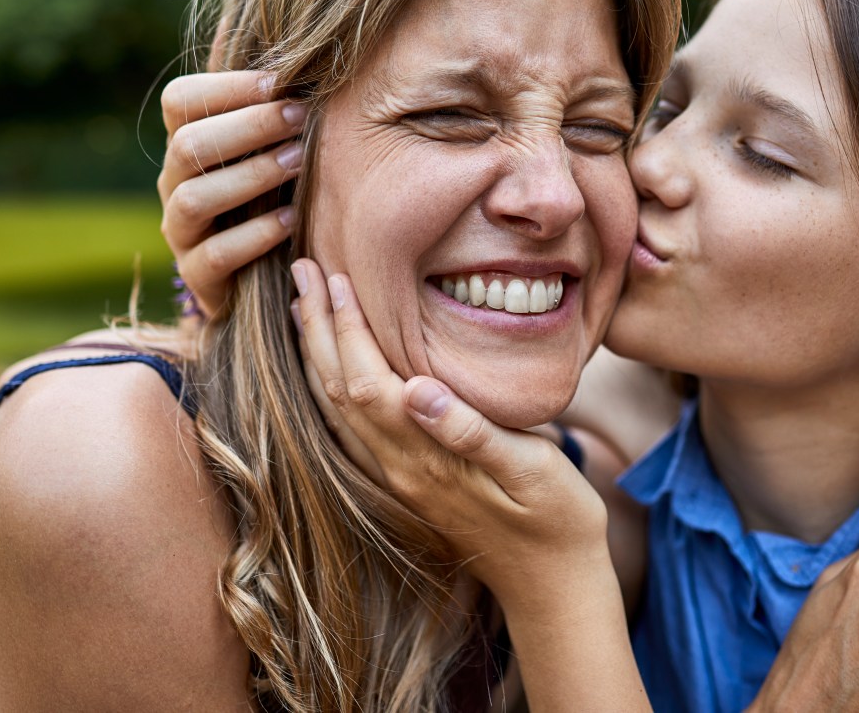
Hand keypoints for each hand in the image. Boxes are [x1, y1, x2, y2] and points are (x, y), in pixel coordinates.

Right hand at [158, 70, 307, 317]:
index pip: (180, 100)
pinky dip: (255, 235)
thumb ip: (270, 103)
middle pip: (188, 144)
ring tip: (300, 162)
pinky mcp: (197, 277)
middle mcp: (173, 184)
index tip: (281, 81)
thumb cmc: (272, 198)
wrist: (262, 279)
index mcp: (186, 144)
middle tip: (300, 116)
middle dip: (248, 126)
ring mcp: (180, 232)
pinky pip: (215, 254)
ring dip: (252, 175)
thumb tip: (278, 31)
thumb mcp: (270, 149)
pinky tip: (291, 220)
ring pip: (196, 197)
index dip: (226, 86)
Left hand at [288, 257, 609, 602]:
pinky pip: (351, 429)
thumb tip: (417, 390)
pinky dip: (332, 387)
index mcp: (427, 460)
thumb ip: (472, 432)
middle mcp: (400, 470)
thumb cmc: (557, 520)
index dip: (348, 328)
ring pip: (337, 411)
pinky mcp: (407, 485)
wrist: (554, 586)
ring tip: (305, 307)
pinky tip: (333, 367)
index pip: (368, 383)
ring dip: (317, 354)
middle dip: (318, 328)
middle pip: (339, 391)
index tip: (336, 277)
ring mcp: (399, 480)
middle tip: (302, 271)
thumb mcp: (533, 471)